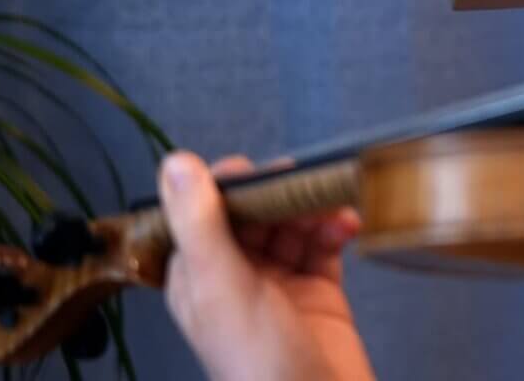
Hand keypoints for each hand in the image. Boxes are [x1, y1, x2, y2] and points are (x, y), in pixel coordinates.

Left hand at [158, 151, 376, 380]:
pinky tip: (347, 225)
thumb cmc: (262, 365)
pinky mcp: (318, 293)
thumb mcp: (224, 287)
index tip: (259, 171)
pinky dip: (336, 228)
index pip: (203, 213)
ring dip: (314, 208)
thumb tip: (176, 163)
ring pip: (292, 224)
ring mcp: (279, 285)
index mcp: (198, 278)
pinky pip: (324, 244)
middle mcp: (235, 279)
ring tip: (335, 207)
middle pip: (254, 214)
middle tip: (308, 184)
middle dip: (282, 195)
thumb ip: (201, 224)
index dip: (229, 187)